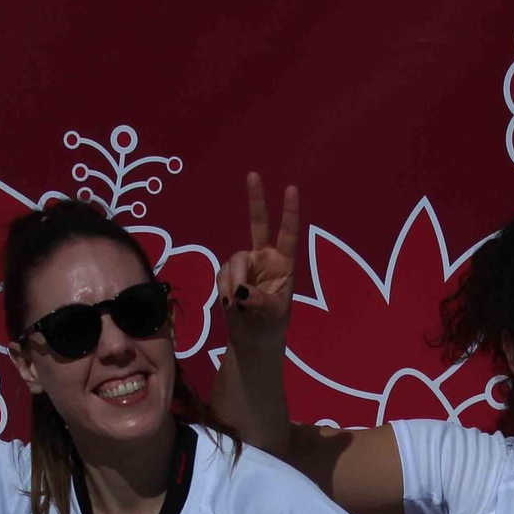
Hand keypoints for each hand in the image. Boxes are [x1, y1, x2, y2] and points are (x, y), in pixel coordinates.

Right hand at [216, 173, 298, 348]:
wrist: (253, 339)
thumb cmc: (271, 326)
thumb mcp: (273, 316)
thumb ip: (260, 302)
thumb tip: (240, 291)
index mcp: (285, 264)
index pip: (289, 234)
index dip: (290, 212)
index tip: (291, 188)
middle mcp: (265, 258)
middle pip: (259, 224)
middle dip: (256, 200)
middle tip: (253, 174)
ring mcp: (246, 264)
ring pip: (234, 259)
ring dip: (233, 280)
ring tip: (236, 304)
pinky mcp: (229, 274)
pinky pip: (222, 274)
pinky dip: (224, 289)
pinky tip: (230, 305)